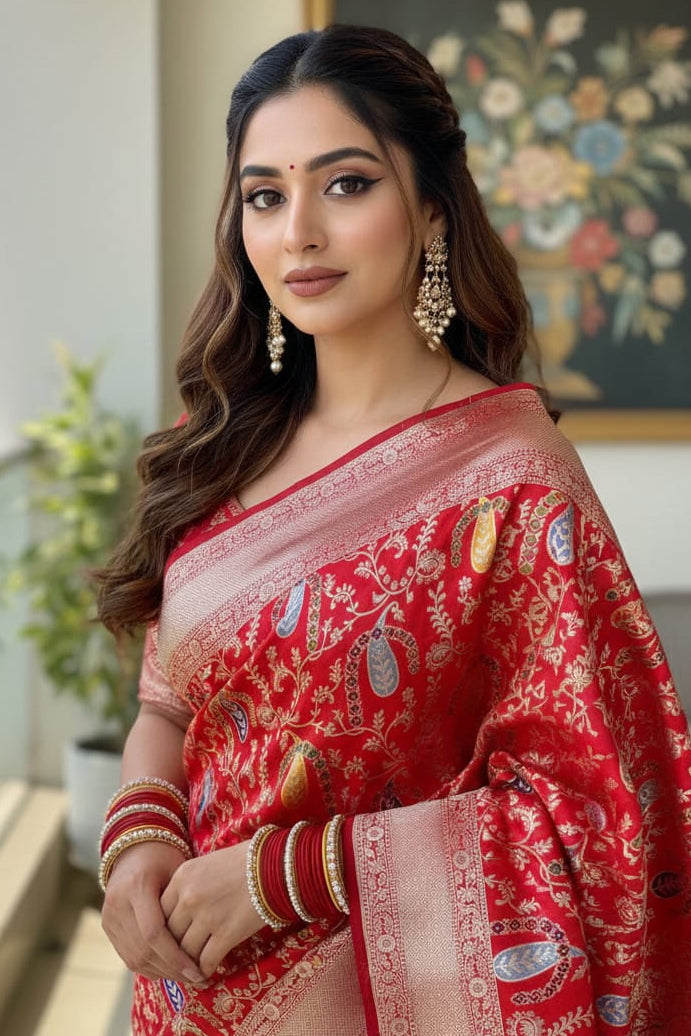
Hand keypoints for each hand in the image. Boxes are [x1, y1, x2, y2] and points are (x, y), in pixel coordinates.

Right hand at [101, 841, 204, 984]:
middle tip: (196, 978)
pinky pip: (127, 955)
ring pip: (134, 957)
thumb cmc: (165, 857)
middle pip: (143, 950)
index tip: (198, 971)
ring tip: (186, 977)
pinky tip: (169, 969)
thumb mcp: (179, 871)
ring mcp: (109, 915)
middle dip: (171, 969)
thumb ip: (185, 903)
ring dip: (161, 972)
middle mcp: (118, 902)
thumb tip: (204, 942)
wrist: (134, 847)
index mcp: (137, 885)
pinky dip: (149, 966)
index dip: (176, 957)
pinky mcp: (107, 925)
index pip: (154, 933)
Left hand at [161, 841, 264, 978]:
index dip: (165, 929)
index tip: (171, 937)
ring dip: (188, 962)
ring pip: (185, 951)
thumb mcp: (207, 864)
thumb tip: (178, 912)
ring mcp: (206, 916)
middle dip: (174, 948)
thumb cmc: (245, 861)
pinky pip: (206, 960)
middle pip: (170, 934)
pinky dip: (205, 969)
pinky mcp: (226, 933)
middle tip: (179, 957)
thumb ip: (188, 885)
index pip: (160, 912)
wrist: (277, 865)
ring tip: (192, 968)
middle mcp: (189, 897)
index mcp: (182, 876)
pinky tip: (208, 971)